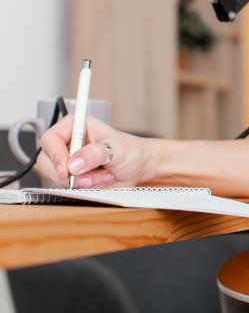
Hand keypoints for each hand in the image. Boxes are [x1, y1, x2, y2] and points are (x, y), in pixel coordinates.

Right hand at [37, 114, 151, 188]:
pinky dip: (83, 187)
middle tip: (90, 177)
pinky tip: (101, 179)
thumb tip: (73, 164)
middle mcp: (68, 141)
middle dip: (69, 174)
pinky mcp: (71, 175)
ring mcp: (68, 160)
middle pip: (46, 161)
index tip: (66, 170)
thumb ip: (95, 154)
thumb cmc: (131, 151)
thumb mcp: (116, 149)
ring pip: (56, 176)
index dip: (55, 155)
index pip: (50, 139)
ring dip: (80, 182)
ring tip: (104, 175)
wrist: (139, 167)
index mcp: (76, 125)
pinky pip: (65, 186)